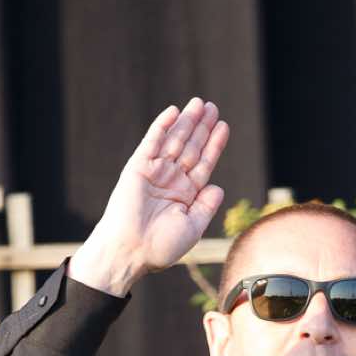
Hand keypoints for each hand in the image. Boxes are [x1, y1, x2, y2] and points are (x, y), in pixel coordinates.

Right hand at [68, 97, 229, 295]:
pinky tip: (174, 111)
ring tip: (199, 104)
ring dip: (186, 122)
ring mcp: (154, 172)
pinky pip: (152, 142)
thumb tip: (218, 186)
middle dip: (201, 127)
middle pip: (191, 147)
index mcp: (185, 195)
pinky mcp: (138, 167)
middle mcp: (171, 180)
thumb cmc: (161, 246)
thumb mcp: (193, 227)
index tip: (223, 126)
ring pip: (174, 141)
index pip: (204, 163)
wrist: (131, 251)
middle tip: (212, 106)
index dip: (213, 145)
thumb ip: (207, 206)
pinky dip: (162, 126)